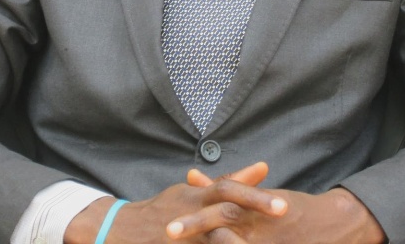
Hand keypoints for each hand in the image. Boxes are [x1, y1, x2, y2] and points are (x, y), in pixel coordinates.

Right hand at [63, 164, 282, 243]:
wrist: (118, 230)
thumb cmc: (164, 209)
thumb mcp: (193, 192)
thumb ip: (229, 182)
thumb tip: (263, 168)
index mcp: (195, 197)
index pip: (229, 192)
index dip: (256, 198)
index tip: (285, 205)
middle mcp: (190, 214)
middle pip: (225, 214)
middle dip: (254, 213)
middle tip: (283, 215)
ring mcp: (182, 235)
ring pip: (216, 240)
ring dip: (238, 242)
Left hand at [173, 164, 387, 243]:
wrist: (333, 224)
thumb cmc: (291, 207)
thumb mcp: (256, 196)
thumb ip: (221, 188)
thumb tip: (191, 175)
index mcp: (250, 211)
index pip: (217, 215)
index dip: (193, 221)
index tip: (168, 226)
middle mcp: (257, 230)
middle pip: (221, 237)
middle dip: (196, 237)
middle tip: (170, 237)